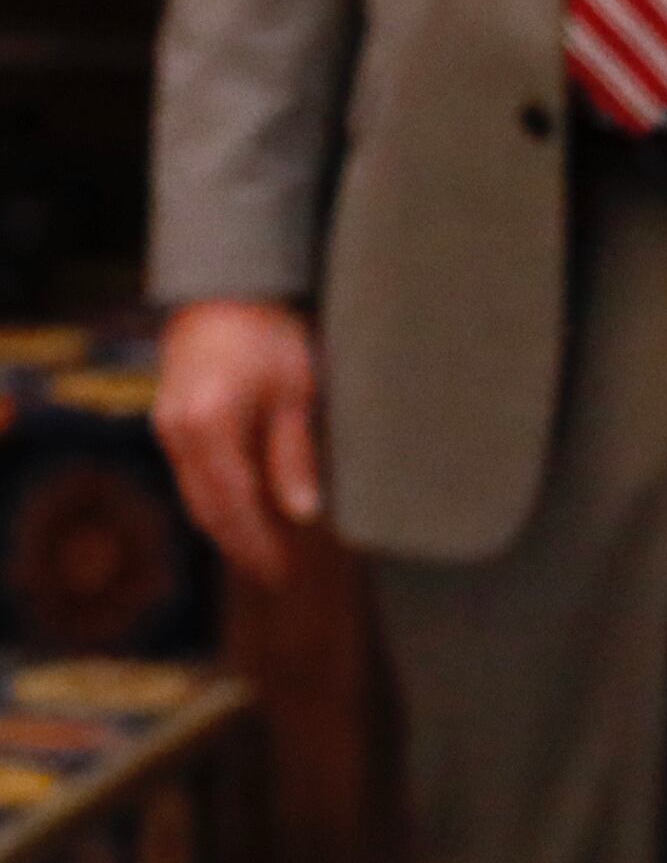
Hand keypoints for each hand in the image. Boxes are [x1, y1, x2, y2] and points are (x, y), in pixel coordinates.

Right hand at [151, 299, 324, 585]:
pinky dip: (217, 500)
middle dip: (241, 545)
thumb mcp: (296, 390)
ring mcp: (167, 429)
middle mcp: (177, 434)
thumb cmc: (271, 332)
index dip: (256, 544)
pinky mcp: (169, 423)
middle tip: (276, 573)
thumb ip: (294, 455)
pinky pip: (192, 476)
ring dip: (228, 527)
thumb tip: (303, 514)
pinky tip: (245, 512)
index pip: (232, 505)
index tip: (282, 572)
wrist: (226, 289)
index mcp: (209, 426)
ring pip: (195, 497)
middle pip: (207, 509)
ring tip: (265, 552)